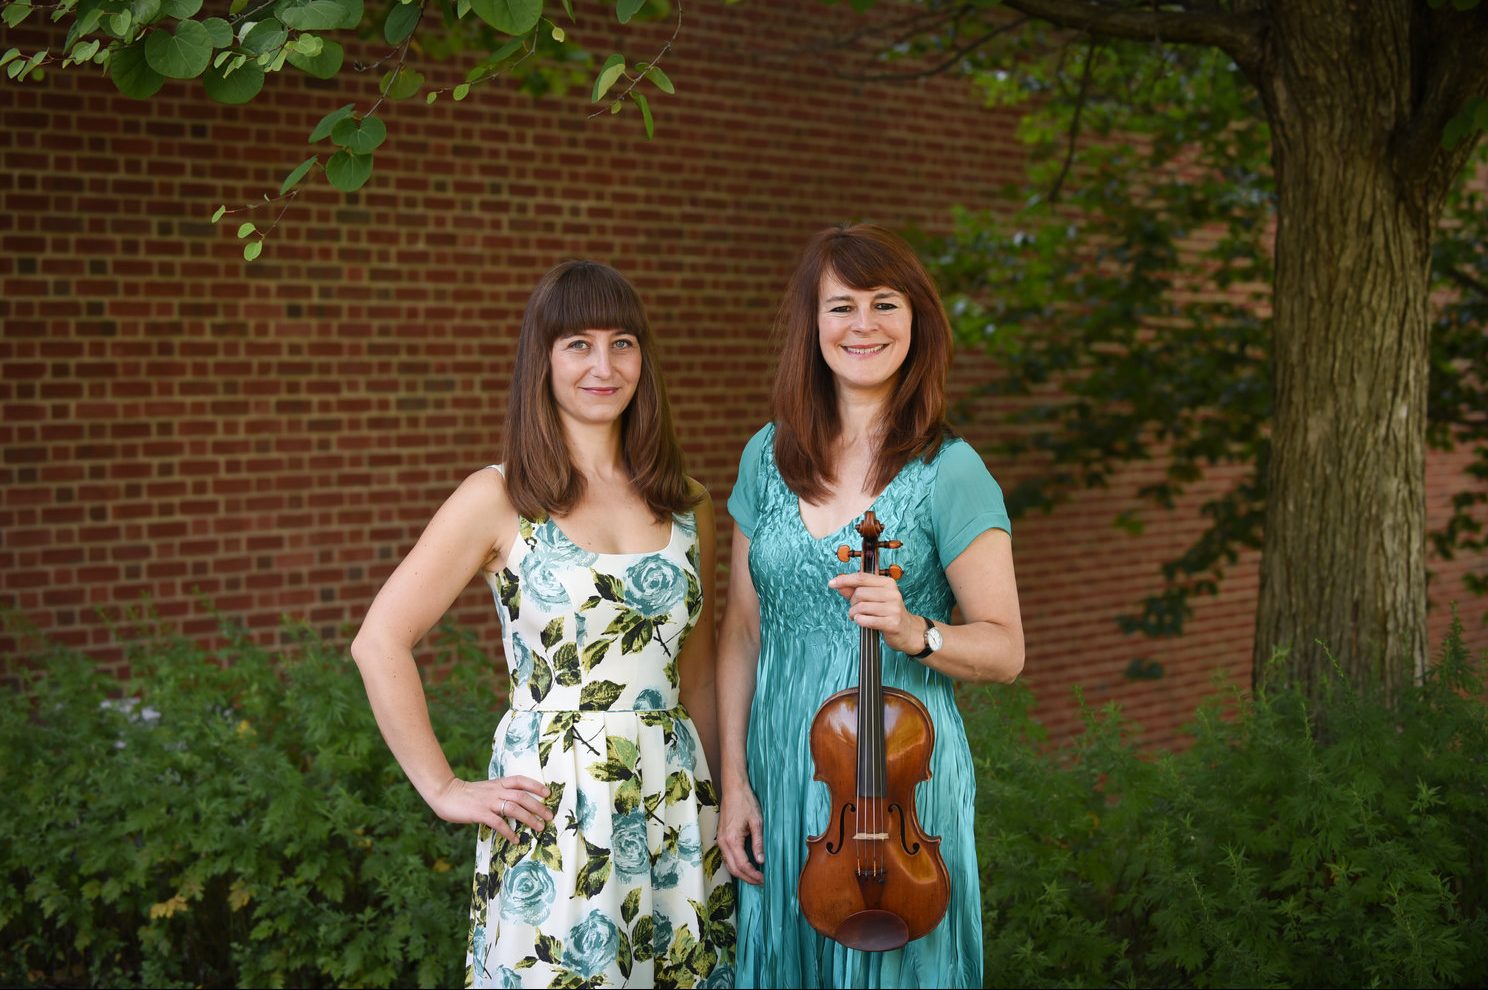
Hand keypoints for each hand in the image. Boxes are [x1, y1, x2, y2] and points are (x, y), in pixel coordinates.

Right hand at [432, 775, 552, 843]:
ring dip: (529, 818)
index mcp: (498, 783)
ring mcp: (488, 802)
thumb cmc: (466, 794)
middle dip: (538, 806)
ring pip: (514, 808)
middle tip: (549, 816)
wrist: (446, 793)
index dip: (535, 785)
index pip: (520, 780)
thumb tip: (515, 804)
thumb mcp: (486, 788)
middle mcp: (496, 791)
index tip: (548, 793)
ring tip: (539, 828)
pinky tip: (515, 839)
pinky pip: (498, 822)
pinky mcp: (480, 813)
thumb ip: (499, 793)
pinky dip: (508, 832)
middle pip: (522, 796)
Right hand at [718, 779, 764, 884]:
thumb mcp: (757, 822)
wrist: (733, 789)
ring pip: (728, 864)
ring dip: (740, 873)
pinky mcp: (721, 837)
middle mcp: (723, 842)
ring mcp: (720, 840)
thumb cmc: (745, 802)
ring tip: (754, 876)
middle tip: (760, 882)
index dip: (753, 875)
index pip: (742, 865)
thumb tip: (761, 861)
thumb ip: (758, 843)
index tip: (763, 879)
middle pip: (733, 869)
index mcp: (732, 840)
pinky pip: (726, 857)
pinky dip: (735, 865)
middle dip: (747, 878)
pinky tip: (744, 866)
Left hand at [828, 571, 924, 655]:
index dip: (844, 580)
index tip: (832, 583)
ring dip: (854, 614)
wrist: (907, 631)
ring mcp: (893, 608)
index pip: (861, 577)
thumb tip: (838, 584)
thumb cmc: (887, 613)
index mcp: (888, 583)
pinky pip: (866, 620)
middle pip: (859, 593)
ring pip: (861, 607)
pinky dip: (859, 621)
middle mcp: (892, 593)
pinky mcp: (892, 622)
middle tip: (855, 609)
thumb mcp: (873, 598)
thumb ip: (855, 590)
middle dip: (852, 603)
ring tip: (857, 617)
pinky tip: (861, 621)